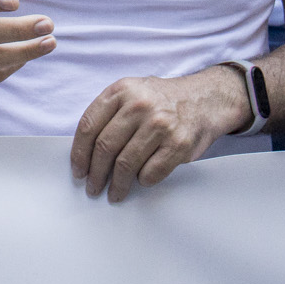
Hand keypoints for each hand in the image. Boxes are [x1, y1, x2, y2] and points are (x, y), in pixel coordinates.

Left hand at [71, 66, 248, 202]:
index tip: (78, 171)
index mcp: (122, 90)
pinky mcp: (179, 143)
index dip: (79, 153)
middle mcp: (140, 104)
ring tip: (114, 193)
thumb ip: (109, 114)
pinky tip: (140, 181)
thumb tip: (85, 154)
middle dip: (95, 174)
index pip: (89, 126)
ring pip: (126, 164)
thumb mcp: (132, 92)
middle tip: (93, 188)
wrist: (205, 99)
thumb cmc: (162, 101)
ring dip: (117, 185)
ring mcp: (160, 123)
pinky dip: (142, 181)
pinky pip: (151, 172)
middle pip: (105, 147)